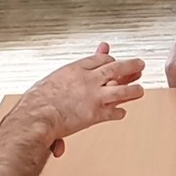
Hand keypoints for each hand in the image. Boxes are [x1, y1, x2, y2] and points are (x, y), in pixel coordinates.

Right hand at [21, 42, 144, 141]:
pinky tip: (120, 112)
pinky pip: (116, 112)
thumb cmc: (37, 100)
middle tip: (139, 65)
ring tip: (139, 90)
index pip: (102, 59)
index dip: (111, 59)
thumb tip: (73, 75)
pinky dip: (119, 113)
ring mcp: (95, 96)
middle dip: (131, 66)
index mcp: (76, 69)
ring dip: (134, 90)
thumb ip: (68, 75)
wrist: (36, 117)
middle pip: (118, 68)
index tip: (115, 61)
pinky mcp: (97, 114)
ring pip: (124, 90)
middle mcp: (89, 80)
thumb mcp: (53, 79)